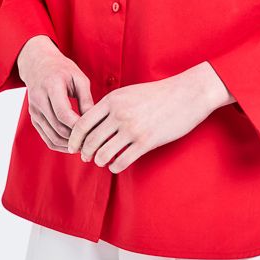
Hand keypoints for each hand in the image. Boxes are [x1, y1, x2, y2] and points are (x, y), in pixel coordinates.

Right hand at [16, 36, 94, 151]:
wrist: (38, 64)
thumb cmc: (62, 69)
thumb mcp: (78, 78)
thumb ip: (86, 99)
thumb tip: (93, 121)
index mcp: (51, 86)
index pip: (63, 113)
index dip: (79, 126)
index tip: (94, 130)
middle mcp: (39, 99)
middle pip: (58, 128)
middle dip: (76, 138)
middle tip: (93, 141)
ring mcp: (34, 111)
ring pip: (52, 137)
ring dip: (69, 145)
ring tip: (85, 144)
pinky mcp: (34, 118)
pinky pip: (47, 138)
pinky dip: (61, 145)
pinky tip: (74, 144)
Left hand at [67, 64, 222, 173]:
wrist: (187, 94)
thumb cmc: (157, 94)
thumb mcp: (128, 93)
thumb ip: (110, 106)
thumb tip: (92, 124)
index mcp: (112, 100)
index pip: (82, 123)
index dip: (74, 138)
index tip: (73, 146)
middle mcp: (119, 114)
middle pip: (90, 140)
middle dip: (84, 153)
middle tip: (85, 158)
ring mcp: (132, 128)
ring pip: (103, 153)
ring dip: (99, 161)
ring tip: (101, 161)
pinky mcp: (146, 142)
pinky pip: (121, 161)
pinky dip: (114, 167)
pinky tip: (115, 165)